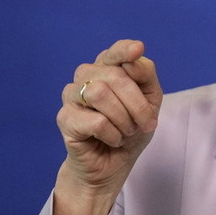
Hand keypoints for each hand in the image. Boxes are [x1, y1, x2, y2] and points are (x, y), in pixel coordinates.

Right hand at [57, 39, 161, 194]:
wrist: (113, 164)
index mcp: (106, 67)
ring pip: (100, 93)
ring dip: (123, 118)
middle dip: (137, 104)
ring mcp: (71, 95)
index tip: (138, 50)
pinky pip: (96, 121)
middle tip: (143, 124)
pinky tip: (112, 139)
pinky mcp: (65, 118)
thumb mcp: (150, 102)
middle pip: (115, 75)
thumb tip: (135, 59)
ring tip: (125, 131)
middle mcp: (86, 76)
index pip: (115, 51)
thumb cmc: (130, 130)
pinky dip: (113, 134)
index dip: (125, 50)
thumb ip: (146, 76)